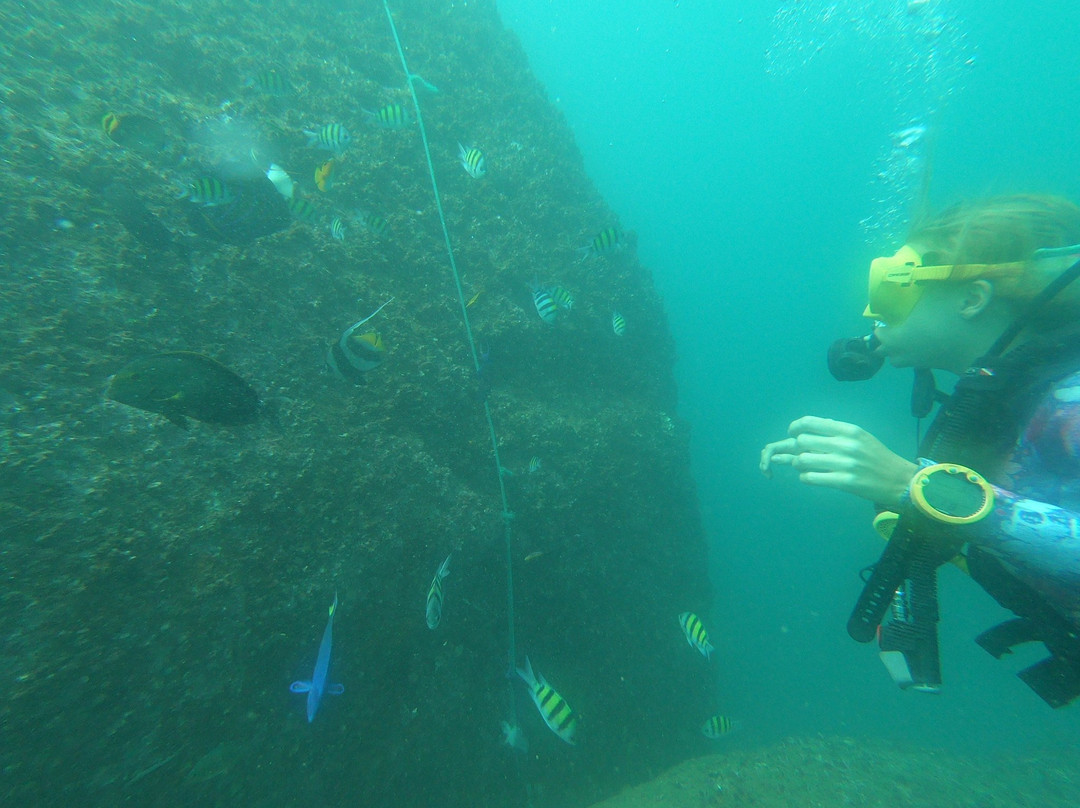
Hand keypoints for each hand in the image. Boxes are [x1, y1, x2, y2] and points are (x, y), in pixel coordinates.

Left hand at [760, 416, 917, 508]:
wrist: (900, 480)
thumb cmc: (878, 457)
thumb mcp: (861, 436)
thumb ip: (838, 430)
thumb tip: (815, 424)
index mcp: (849, 430)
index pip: (810, 422)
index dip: (795, 427)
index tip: (792, 432)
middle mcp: (846, 444)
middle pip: (803, 440)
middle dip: (794, 447)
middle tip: (798, 453)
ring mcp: (844, 464)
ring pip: (803, 460)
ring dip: (797, 464)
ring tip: (802, 466)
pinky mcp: (844, 482)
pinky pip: (811, 478)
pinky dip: (805, 477)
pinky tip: (809, 477)